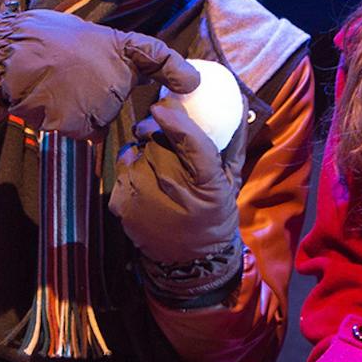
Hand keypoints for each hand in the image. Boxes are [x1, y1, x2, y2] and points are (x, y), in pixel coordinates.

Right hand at [0, 8, 196, 137]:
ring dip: (76, 109)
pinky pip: (78, 130)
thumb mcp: (78, 34)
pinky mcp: (85, 124)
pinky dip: (62, 121)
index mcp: (117, 47)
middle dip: (94, 92)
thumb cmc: (36, 38)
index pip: (156, 55)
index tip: (192, 82)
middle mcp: (118, 77)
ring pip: (96, 117)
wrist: (9, 56)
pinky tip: (47, 102)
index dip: (176, 70)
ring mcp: (103, 102)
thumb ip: (102, 54)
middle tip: (65, 75)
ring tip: (52, 86)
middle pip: (115, 98)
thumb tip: (114, 71)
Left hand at [109, 90, 248, 287]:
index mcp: (206, 182)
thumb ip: (234, 140)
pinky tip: (145, 181)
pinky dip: (132, 168)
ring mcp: (141, 197)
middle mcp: (171, 188)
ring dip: (145, 152)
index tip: (162, 106)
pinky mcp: (120, 203)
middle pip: (156, 141)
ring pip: (136, 152)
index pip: (190, 142)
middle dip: (160, 134)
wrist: (189, 261)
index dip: (175, 120)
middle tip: (166, 139)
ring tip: (158, 167)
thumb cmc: (214, 215)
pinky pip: (123, 169)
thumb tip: (241, 100)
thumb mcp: (231, 180)